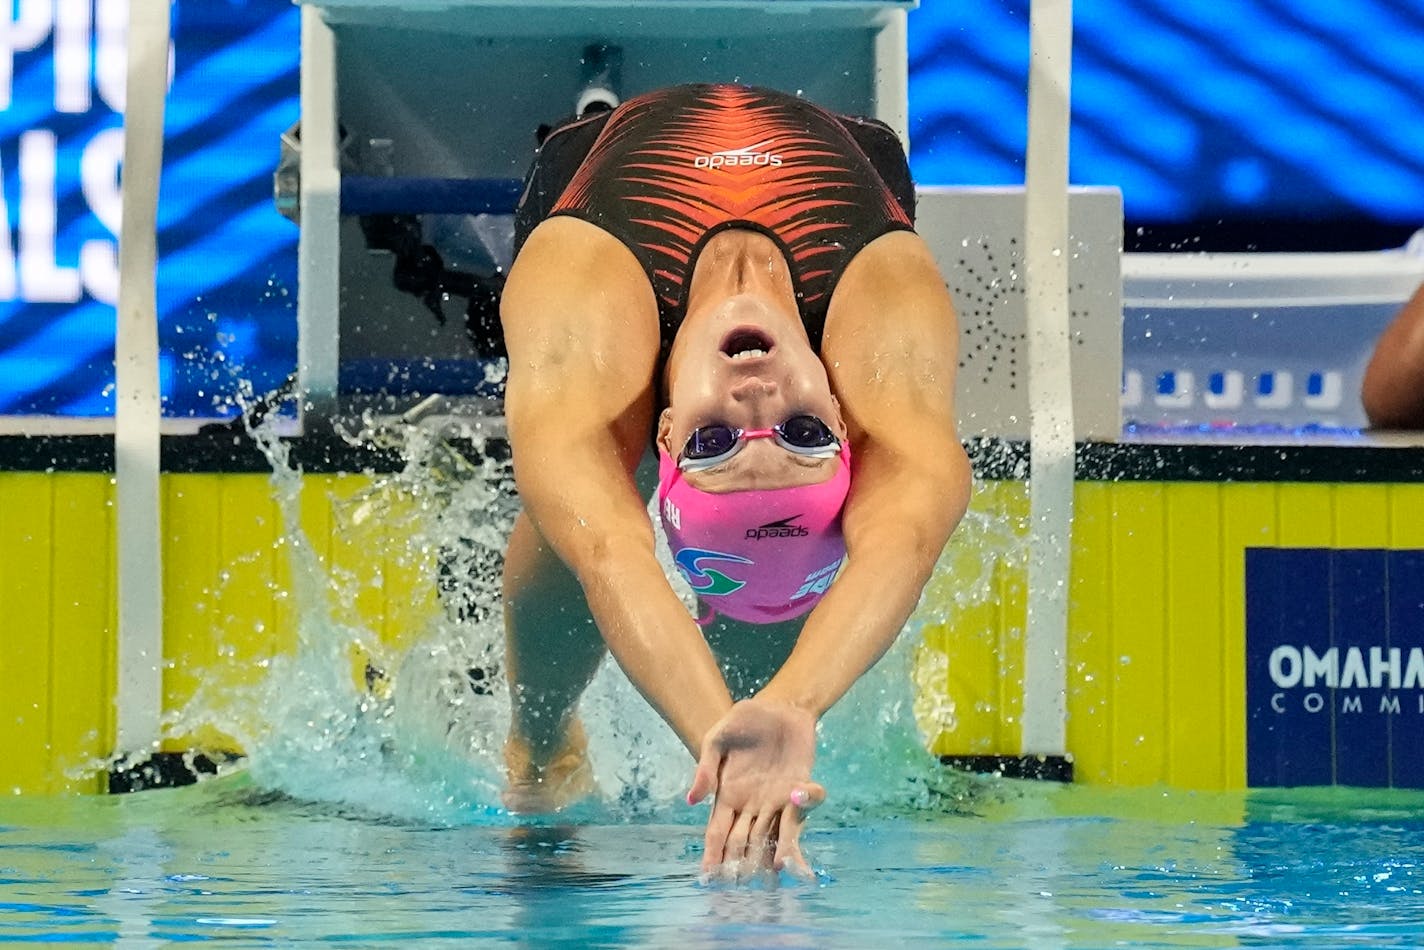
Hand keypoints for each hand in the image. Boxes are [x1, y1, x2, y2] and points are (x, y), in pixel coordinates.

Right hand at [686, 697, 825, 879]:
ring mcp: (778, 800)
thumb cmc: (744, 721)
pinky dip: (803, 809)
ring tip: (775, 873)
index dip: (713, 855)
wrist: (779, 706)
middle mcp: (753, 805)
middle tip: (740, 886)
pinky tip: (797, 811)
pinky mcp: (801, 789)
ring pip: (775, 835)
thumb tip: (692, 800)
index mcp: (728, 796)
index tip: (708, 877)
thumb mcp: (718, 738)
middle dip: (742, 864)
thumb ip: (706, 767)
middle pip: (745, 842)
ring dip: (775, 854)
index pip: (718, 833)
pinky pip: (804, 807)